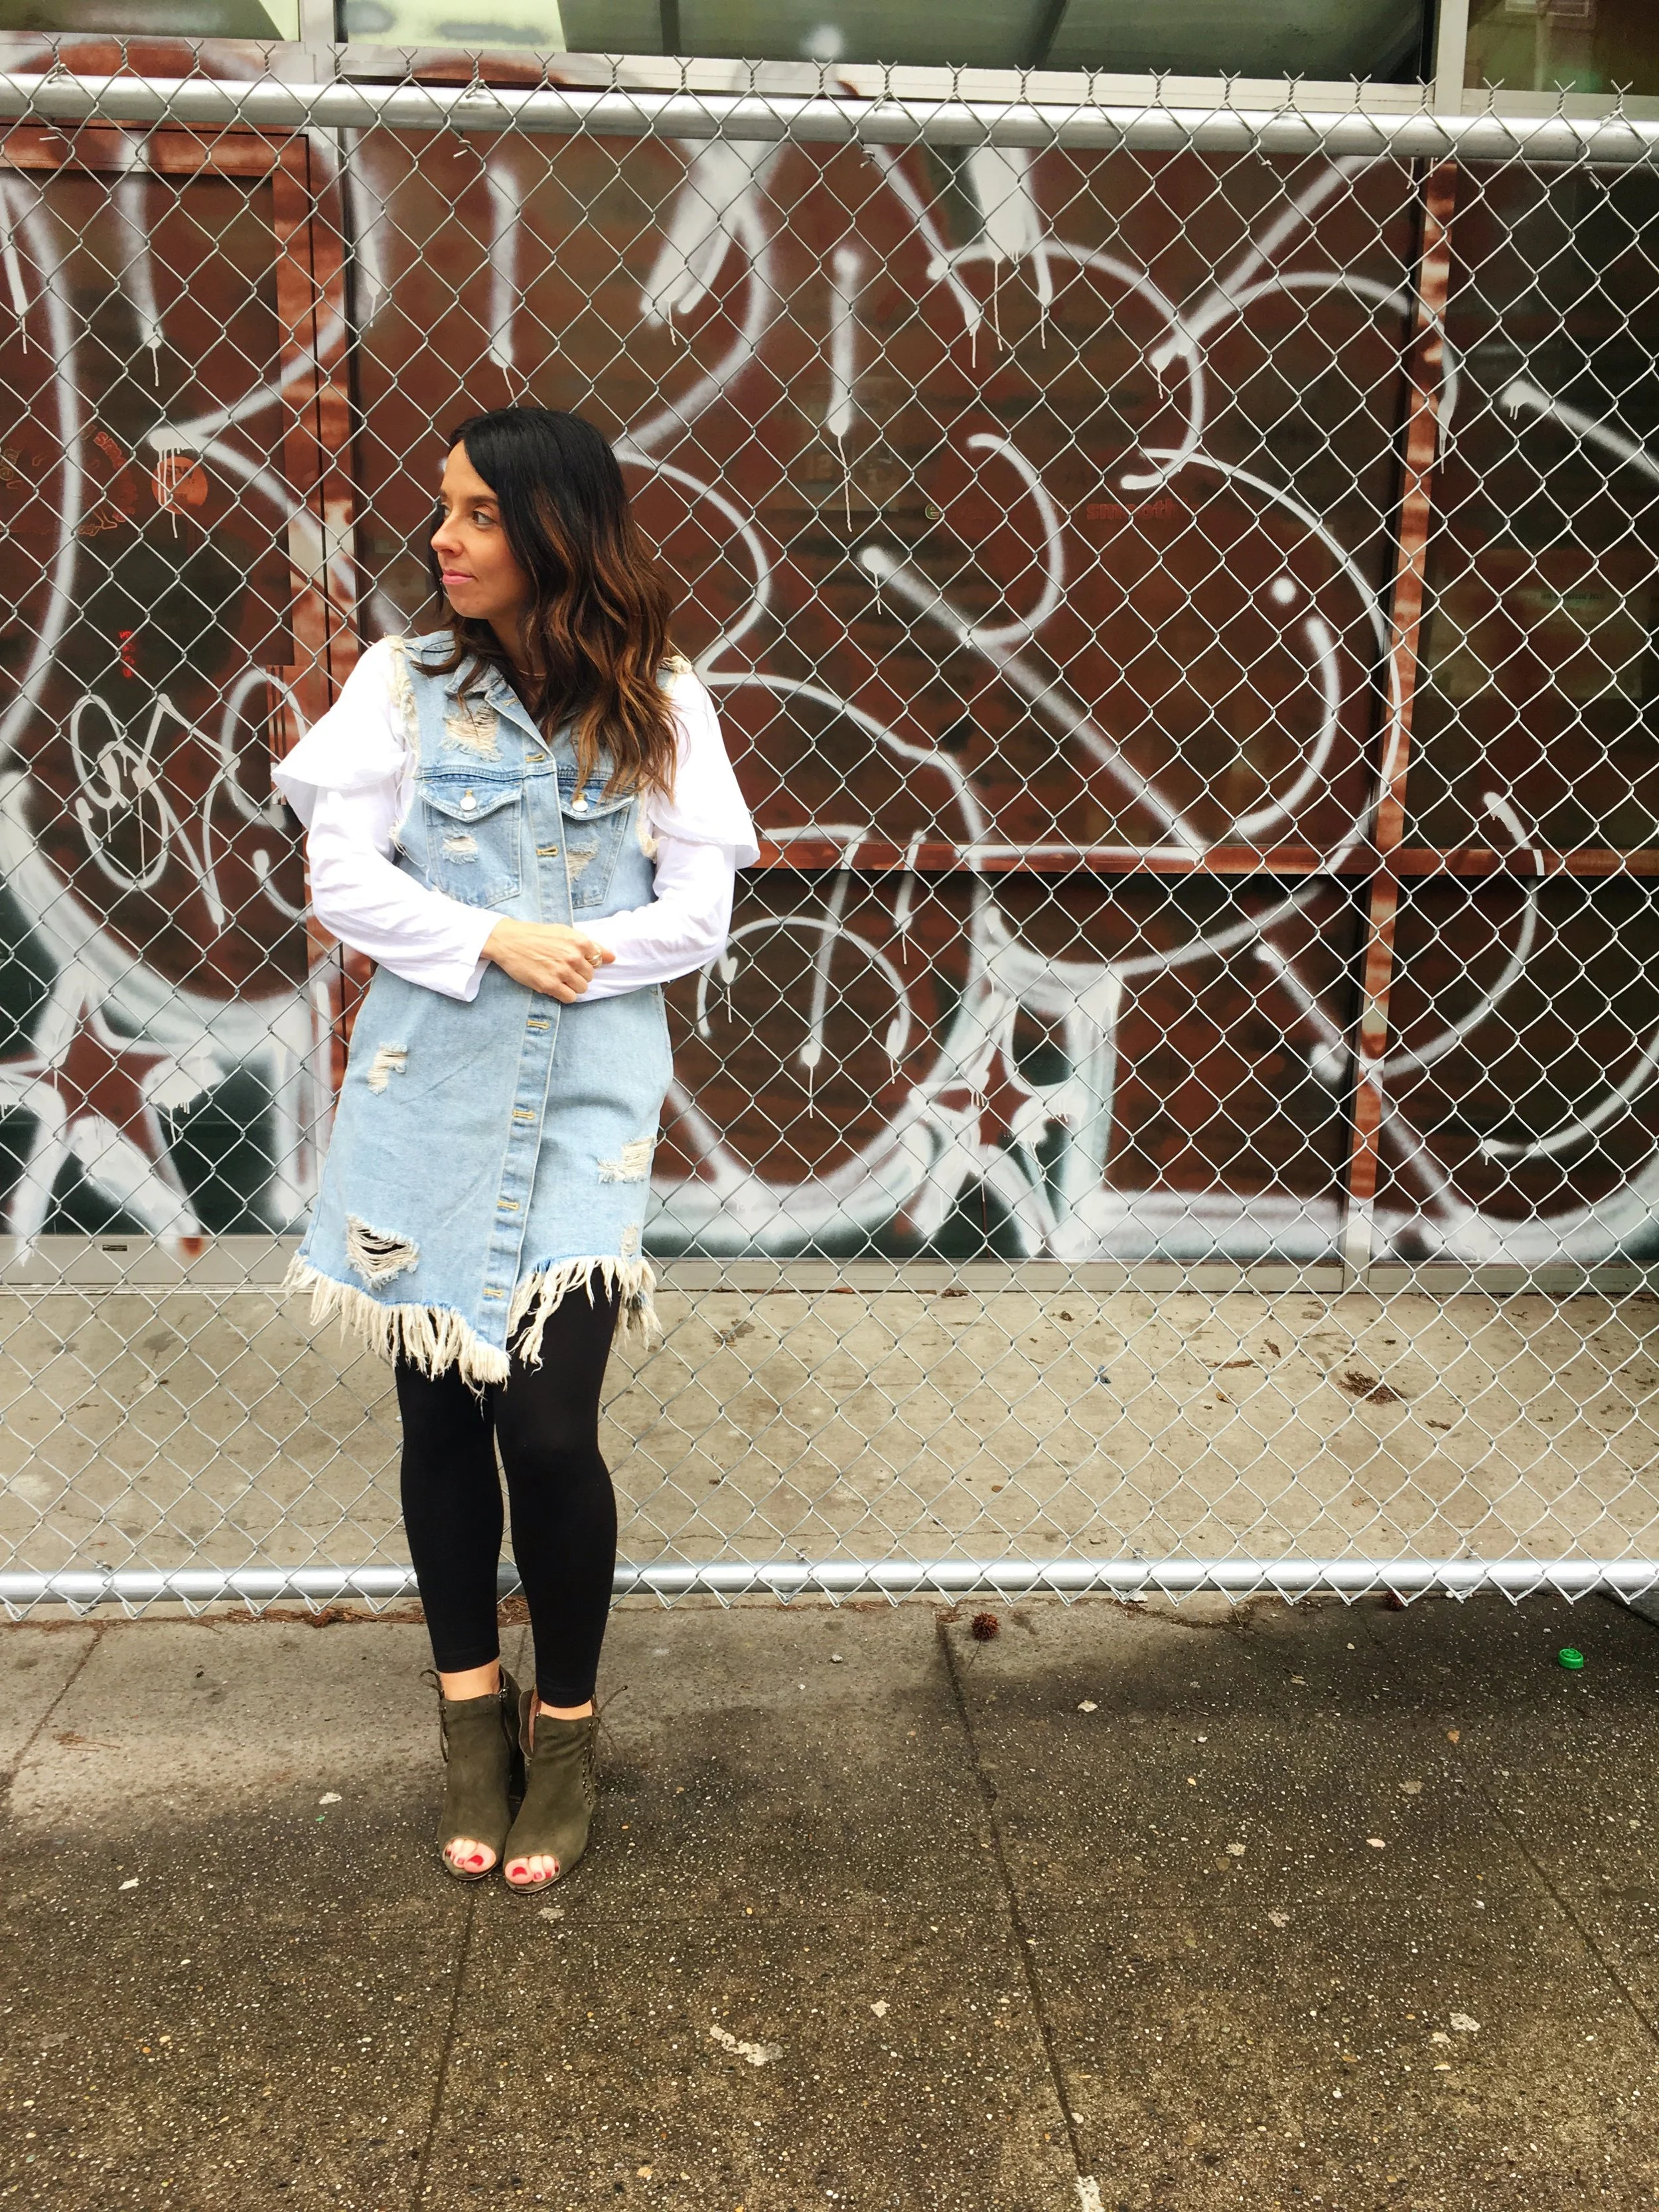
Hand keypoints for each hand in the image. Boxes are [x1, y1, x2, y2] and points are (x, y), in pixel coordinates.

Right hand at [482, 917, 615, 1001]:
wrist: (510, 941)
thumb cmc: (537, 935)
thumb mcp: (565, 932)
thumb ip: (591, 945)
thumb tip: (612, 958)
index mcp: (580, 942)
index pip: (598, 961)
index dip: (586, 962)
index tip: (573, 961)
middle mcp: (573, 957)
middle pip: (590, 976)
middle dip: (578, 974)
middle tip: (562, 968)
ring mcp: (562, 972)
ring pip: (582, 988)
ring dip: (572, 986)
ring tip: (558, 977)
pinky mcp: (550, 985)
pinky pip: (569, 998)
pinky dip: (564, 995)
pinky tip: (554, 986)